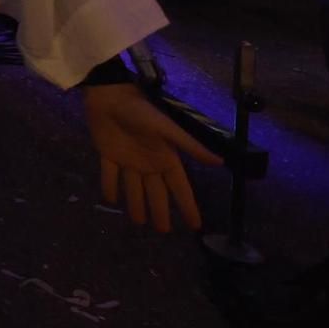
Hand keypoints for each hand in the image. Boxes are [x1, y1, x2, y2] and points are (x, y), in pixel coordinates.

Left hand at [82, 82, 220, 231]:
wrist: (110, 96)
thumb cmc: (140, 112)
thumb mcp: (168, 129)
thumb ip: (190, 147)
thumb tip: (220, 161)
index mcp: (165, 158)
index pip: (179, 188)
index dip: (187, 205)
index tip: (195, 225)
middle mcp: (148, 162)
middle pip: (156, 192)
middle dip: (160, 211)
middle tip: (163, 231)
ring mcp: (128, 159)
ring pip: (134, 188)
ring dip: (136, 204)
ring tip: (140, 222)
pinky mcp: (108, 154)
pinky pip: (109, 174)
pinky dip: (110, 186)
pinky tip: (110, 199)